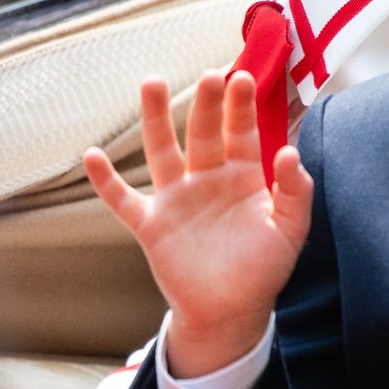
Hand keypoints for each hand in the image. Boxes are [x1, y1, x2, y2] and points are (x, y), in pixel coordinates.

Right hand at [84, 70, 311, 376]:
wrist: (232, 312)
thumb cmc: (264, 267)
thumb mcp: (291, 230)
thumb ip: (296, 191)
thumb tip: (291, 151)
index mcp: (243, 175)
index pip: (242, 132)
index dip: (241, 106)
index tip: (242, 77)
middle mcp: (208, 179)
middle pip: (204, 132)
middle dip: (207, 104)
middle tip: (209, 75)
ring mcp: (177, 199)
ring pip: (163, 151)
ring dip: (156, 119)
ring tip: (151, 82)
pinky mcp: (152, 226)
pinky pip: (124, 201)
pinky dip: (106, 181)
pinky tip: (92, 155)